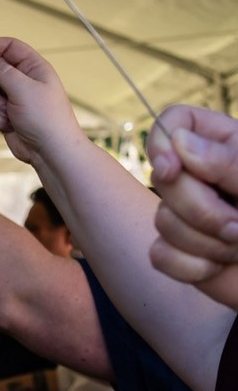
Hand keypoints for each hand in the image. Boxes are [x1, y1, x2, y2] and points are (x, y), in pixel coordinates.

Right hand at [0, 37, 78, 167]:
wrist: (49, 149)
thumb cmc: (45, 117)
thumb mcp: (23, 88)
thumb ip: (2, 71)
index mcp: (33, 68)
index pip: (8, 47)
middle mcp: (24, 81)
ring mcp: (15, 98)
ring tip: (9, 115)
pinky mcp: (7, 115)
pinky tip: (9, 125)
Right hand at [147, 104, 237, 306]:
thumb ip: (229, 162)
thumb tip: (178, 142)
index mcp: (226, 145)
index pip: (175, 123)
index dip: (161, 143)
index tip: (172, 169)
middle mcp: (200, 175)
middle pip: (164, 178)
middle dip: (200, 210)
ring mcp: (185, 212)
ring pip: (161, 220)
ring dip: (205, 242)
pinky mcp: (178, 249)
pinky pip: (160, 254)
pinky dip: (192, 266)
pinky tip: (217, 267)